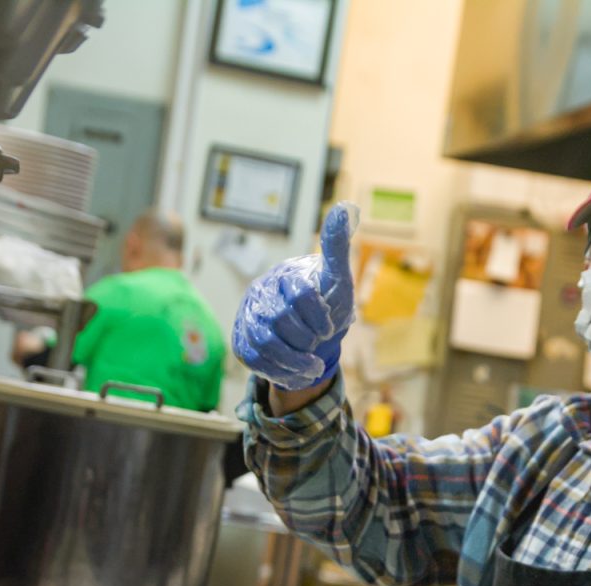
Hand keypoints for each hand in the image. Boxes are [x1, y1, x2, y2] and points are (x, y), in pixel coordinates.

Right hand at [232, 203, 356, 389]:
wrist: (313, 334)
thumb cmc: (326, 302)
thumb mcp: (338, 278)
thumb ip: (337, 247)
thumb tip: (347, 207)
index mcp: (284, 275)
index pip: (300, 295)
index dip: (319, 317)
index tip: (329, 327)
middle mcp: (261, 292)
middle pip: (280, 320)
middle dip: (306, 338)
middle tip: (318, 343)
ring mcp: (249, 316)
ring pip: (264, 342)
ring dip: (294, 359)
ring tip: (312, 366)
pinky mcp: (243, 340)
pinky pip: (254, 359)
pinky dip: (279, 370)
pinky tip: (297, 372)